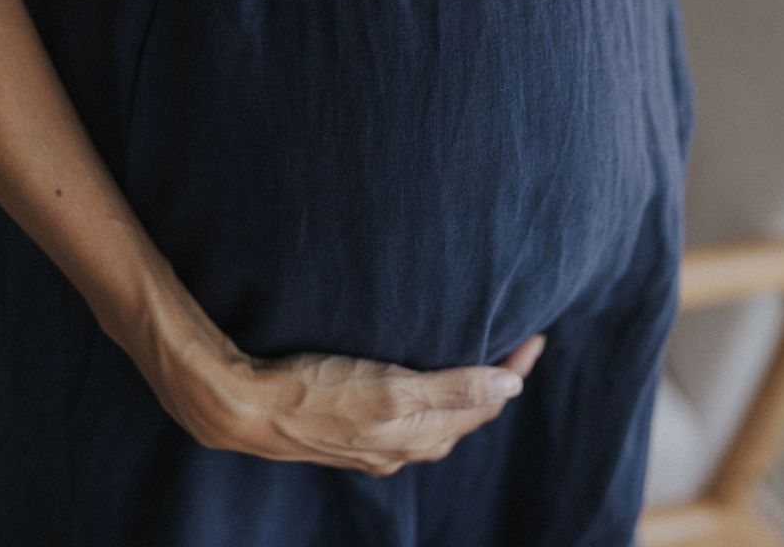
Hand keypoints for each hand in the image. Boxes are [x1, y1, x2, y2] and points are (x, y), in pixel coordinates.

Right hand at [148, 323, 546, 474]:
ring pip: (438, 421)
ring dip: (465, 393)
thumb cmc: (315, 392)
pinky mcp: (351, 431)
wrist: (246, 407)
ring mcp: (375, 443)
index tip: (537, 336)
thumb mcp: (390, 388)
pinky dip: (431, 400)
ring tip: (480, 360)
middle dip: (496, 382)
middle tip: (518, 342)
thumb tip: (511, 387)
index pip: (484, 405)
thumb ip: (452, 390)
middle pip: (465, 416)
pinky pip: (408, 420)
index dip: (513, 371)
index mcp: (416, 436)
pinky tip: (419, 383)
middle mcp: (402, 447)